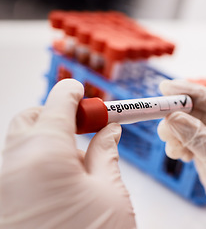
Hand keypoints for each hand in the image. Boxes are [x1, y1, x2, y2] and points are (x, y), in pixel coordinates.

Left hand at [0, 79, 135, 228]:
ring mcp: (0, 183)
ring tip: (75, 163)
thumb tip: (108, 131)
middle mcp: (12, 163)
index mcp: (43, 154)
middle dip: (56, 115)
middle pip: (32, 119)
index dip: (73, 93)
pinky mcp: (1, 199)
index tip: (81, 90)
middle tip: (82, 128)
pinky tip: (58, 183)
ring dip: (48, 140)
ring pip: (21, 143)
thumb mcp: (110, 193)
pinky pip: (16, 166)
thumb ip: (106, 153)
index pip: (58, 103)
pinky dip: (36, 161)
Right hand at [157, 79, 205, 228]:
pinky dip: (177, 146)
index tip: (164, 88)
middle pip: (193, 111)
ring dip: (174, 135)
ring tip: (174, 148)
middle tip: (162, 125)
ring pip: (184, 127)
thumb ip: (197, 136)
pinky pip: (183, 142)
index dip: (185, 91)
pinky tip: (181, 155)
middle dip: (175, 117)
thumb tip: (171, 118)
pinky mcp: (203, 152)